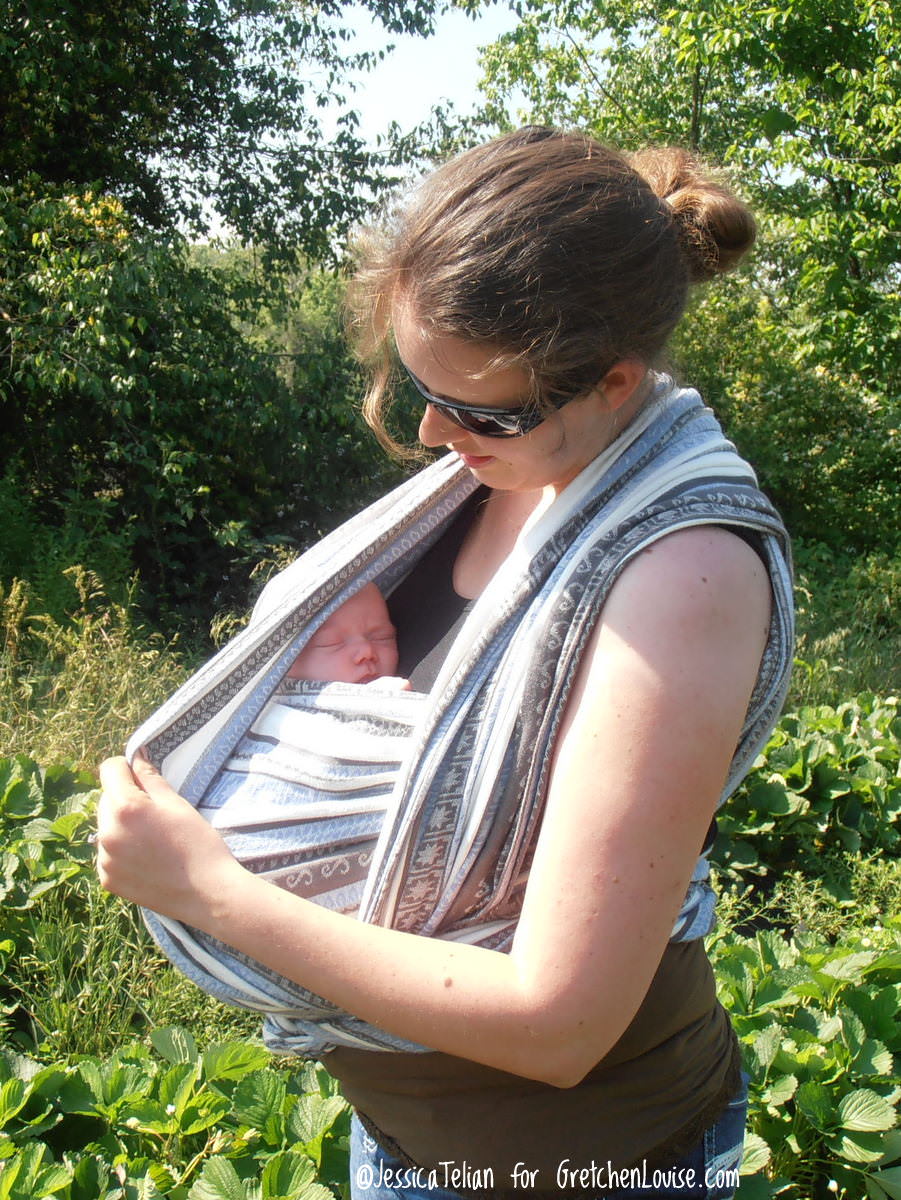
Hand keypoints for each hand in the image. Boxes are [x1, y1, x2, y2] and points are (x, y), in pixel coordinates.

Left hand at [96, 754, 243, 927]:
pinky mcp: (107, 880)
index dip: (126, 767)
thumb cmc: (198, 844)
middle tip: (155, 812)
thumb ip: (150, 778)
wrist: (207, 893)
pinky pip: (107, 853)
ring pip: (105, 826)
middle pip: (106, 799)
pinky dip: (121, 850)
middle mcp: (107, 833)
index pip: (109, 769)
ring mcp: (105, 859)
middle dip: (124, 798)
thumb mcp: (177, 804)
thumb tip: (136, 757)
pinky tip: (147, 857)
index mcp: (125, 808)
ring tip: (151, 838)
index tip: (142, 776)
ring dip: (121, 824)